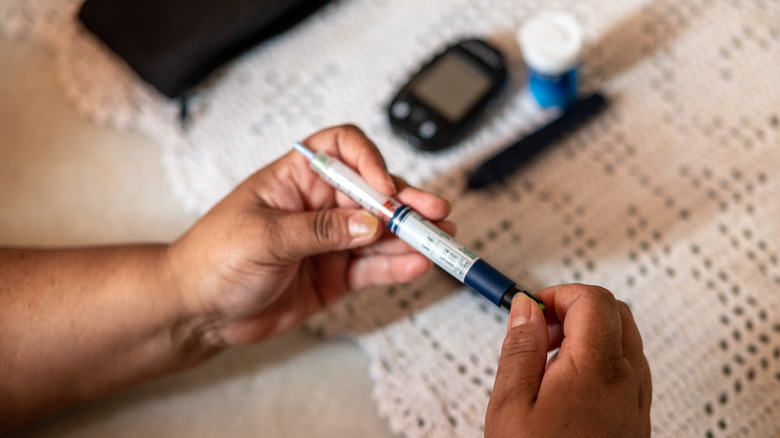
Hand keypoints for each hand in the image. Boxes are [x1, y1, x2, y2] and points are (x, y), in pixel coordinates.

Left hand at [166, 125, 451, 346]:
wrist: (195, 312)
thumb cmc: (212, 259)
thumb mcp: (263, 237)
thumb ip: (319, 230)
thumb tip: (368, 223)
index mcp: (295, 178)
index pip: (342, 150)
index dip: (369, 162)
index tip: (384, 190)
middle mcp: (318, 205)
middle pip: (371, 194)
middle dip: (405, 203)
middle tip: (435, 213)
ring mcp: (329, 241)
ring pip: (379, 233)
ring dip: (410, 236)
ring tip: (439, 242)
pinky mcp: (335, 275)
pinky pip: (372, 268)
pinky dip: (395, 267)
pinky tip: (415, 264)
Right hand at [486, 284, 651, 436]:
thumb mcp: (511, 406)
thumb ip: (520, 349)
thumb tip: (526, 309)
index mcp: (594, 370)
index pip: (593, 299)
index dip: (559, 294)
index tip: (534, 309)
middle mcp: (625, 382)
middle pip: (615, 312)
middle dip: (574, 309)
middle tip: (541, 332)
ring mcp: (637, 401)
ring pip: (624, 339)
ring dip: (588, 335)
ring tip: (550, 364)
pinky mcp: (638, 420)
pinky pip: (628, 370)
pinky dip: (600, 361)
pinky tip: (569, 386)